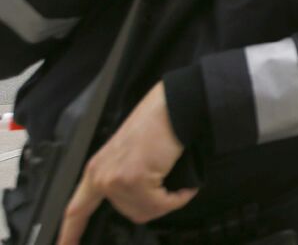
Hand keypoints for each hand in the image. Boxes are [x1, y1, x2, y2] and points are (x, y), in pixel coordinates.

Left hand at [58, 83, 197, 244]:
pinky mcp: (136, 179)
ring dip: (168, 202)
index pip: (76, 208)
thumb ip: (123, 177)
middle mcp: (102, 176)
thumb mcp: (130, 153)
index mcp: (97, 169)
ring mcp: (117, 179)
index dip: (70, 232)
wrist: (172, 108)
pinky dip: (178, 199)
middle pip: (127, 213)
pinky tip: (184, 188)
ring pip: (146, 211)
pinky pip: (161, 204)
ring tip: (178, 187)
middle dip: (153, 206)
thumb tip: (140, 200)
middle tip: (169, 192)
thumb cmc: (157, 124)